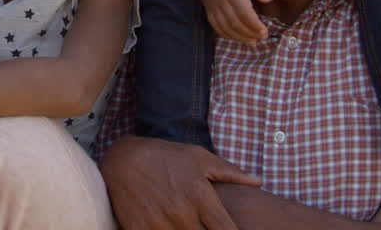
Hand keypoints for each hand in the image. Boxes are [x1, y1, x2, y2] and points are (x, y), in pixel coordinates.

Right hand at [99, 135, 260, 229]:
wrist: (122, 160)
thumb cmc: (165, 157)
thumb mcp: (199, 157)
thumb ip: (231, 173)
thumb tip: (258, 182)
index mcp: (200, 196)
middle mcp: (181, 213)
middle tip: (208, 226)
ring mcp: (159, 224)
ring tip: (189, 225)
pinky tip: (171, 227)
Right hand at [195, 0, 270, 42]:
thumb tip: (268, 0)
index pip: (245, 14)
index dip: (255, 26)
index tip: (265, 31)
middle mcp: (221, 2)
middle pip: (236, 24)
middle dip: (250, 33)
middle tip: (262, 37)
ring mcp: (213, 7)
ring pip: (226, 28)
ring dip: (239, 37)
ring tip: (252, 41)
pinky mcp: (207, 9)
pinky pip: (216, 26)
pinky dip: (226, 34)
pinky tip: (235, 37)